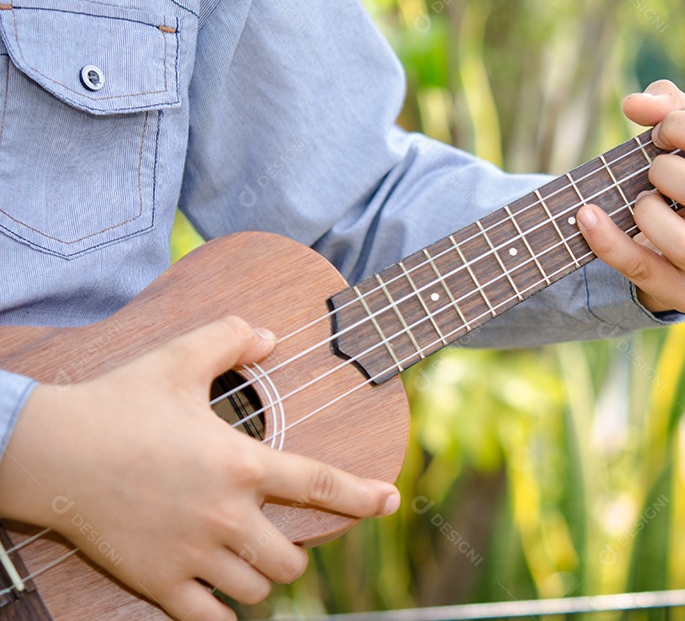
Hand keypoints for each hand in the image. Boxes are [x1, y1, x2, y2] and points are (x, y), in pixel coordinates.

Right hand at [0, 317, 399, 620]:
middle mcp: (227, 515)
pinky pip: (208, 620)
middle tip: (279, 538)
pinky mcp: (157, 581)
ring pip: (257, 589)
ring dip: (259, 579)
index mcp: (242, 463)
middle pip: (293, 560)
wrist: (51, 451)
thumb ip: (230, 339)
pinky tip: (217, 598)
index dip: (364, 497)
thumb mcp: (179, 358)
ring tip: (246, 561)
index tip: (391, 502)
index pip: (322, 484)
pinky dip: (220, 614)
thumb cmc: (117, 402)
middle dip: (295, 551)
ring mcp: (193, 553)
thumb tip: (268, 335)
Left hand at [576, 80, 684, 313]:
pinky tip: (587, 217)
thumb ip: (666, 107)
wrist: (679, 254)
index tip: (658, 131)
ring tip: (639, 202)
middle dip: (661, 171)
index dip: (680, 124)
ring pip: (678, 237)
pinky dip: (607, 241)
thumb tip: (636, 104)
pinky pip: (641, 266)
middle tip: (650, 172)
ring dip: (644, 209)